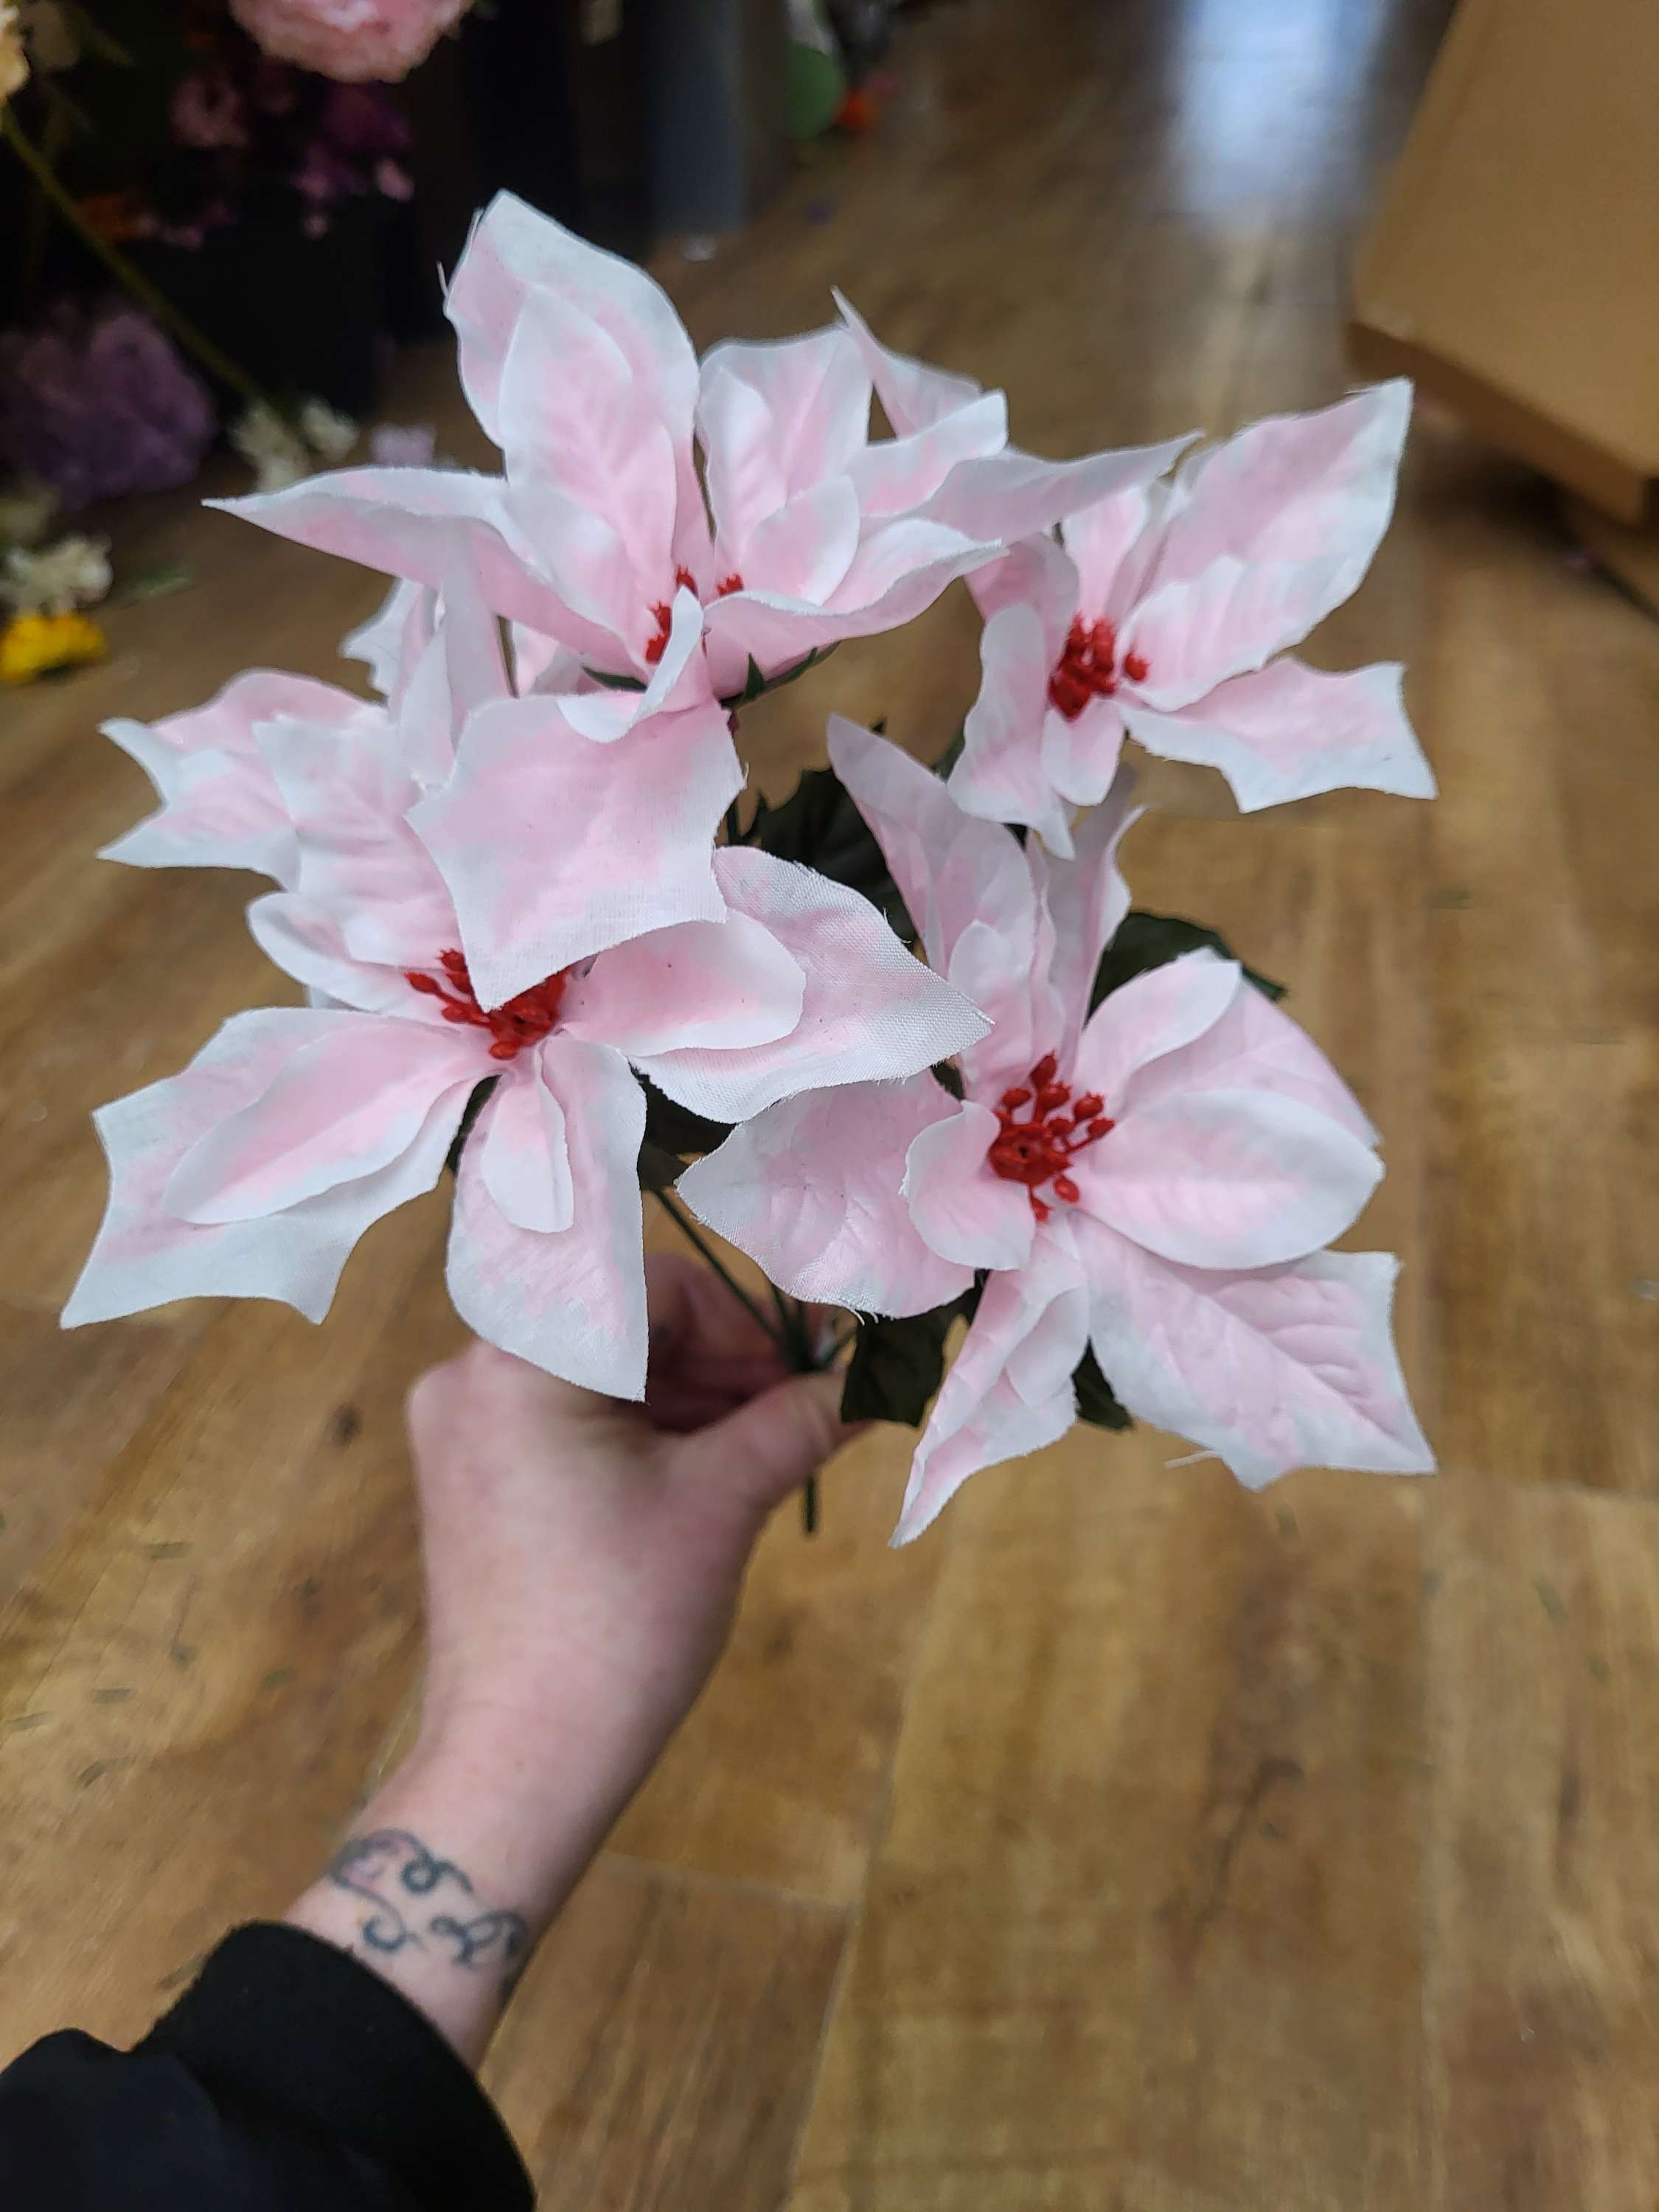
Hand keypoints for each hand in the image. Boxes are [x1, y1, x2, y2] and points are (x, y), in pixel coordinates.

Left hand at [287, 1253, 855, 2061]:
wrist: (522, 1765)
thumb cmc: (618, 1623)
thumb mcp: (722, 1504)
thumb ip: (797, 1422)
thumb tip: (873, 1381)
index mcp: (516, 1360)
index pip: (650, 1285)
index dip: (743, 1317)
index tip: (811, 1365)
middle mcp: (473, 1377)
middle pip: (625, 1326)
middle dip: (725, 1362)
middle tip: (808, 1408)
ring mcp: (469, 1434)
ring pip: (606, 1377)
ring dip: (696, 1400)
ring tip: (776, 1446)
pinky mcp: (481, 1484)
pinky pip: (577, 1424)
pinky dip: (651, 1437)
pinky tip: (719, 1474)